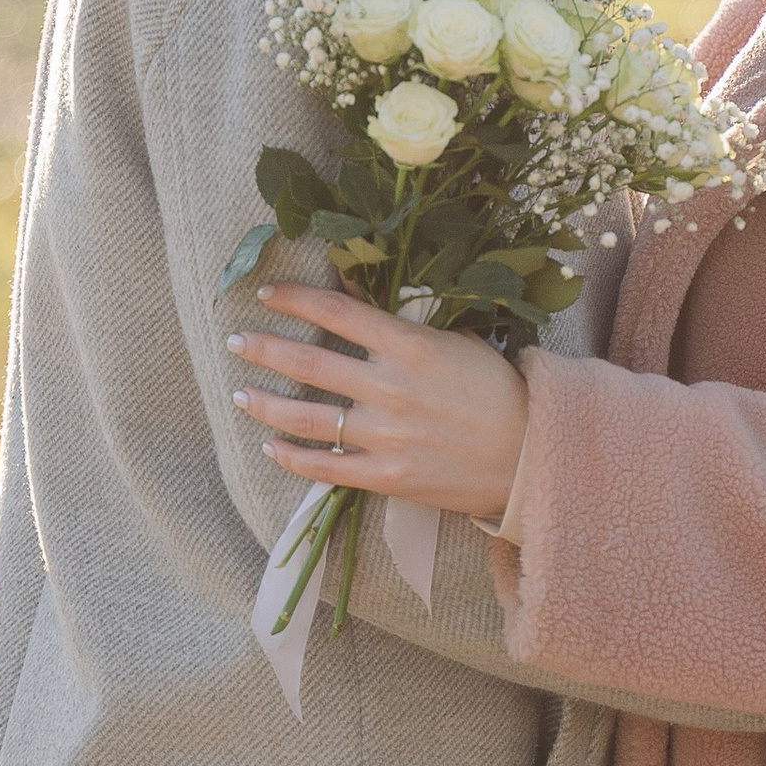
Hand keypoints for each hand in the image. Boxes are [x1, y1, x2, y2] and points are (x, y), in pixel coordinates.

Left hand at [230, 286, 529, 522]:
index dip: (295, 299)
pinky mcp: (387, 476)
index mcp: (409, 345)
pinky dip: (294, 458)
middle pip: (309, 363)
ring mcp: (386, 436)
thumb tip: (353, 290)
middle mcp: (390, 388)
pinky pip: (327, 468)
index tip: (266, 293)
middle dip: (264, 349)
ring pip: (308, 419)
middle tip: (235, 341)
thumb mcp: (454, 339)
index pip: (337, 312)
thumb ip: (402, 321)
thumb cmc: (496, 389)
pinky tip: (271, 447)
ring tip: (240, 393)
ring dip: (266, 404)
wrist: (530, 454)